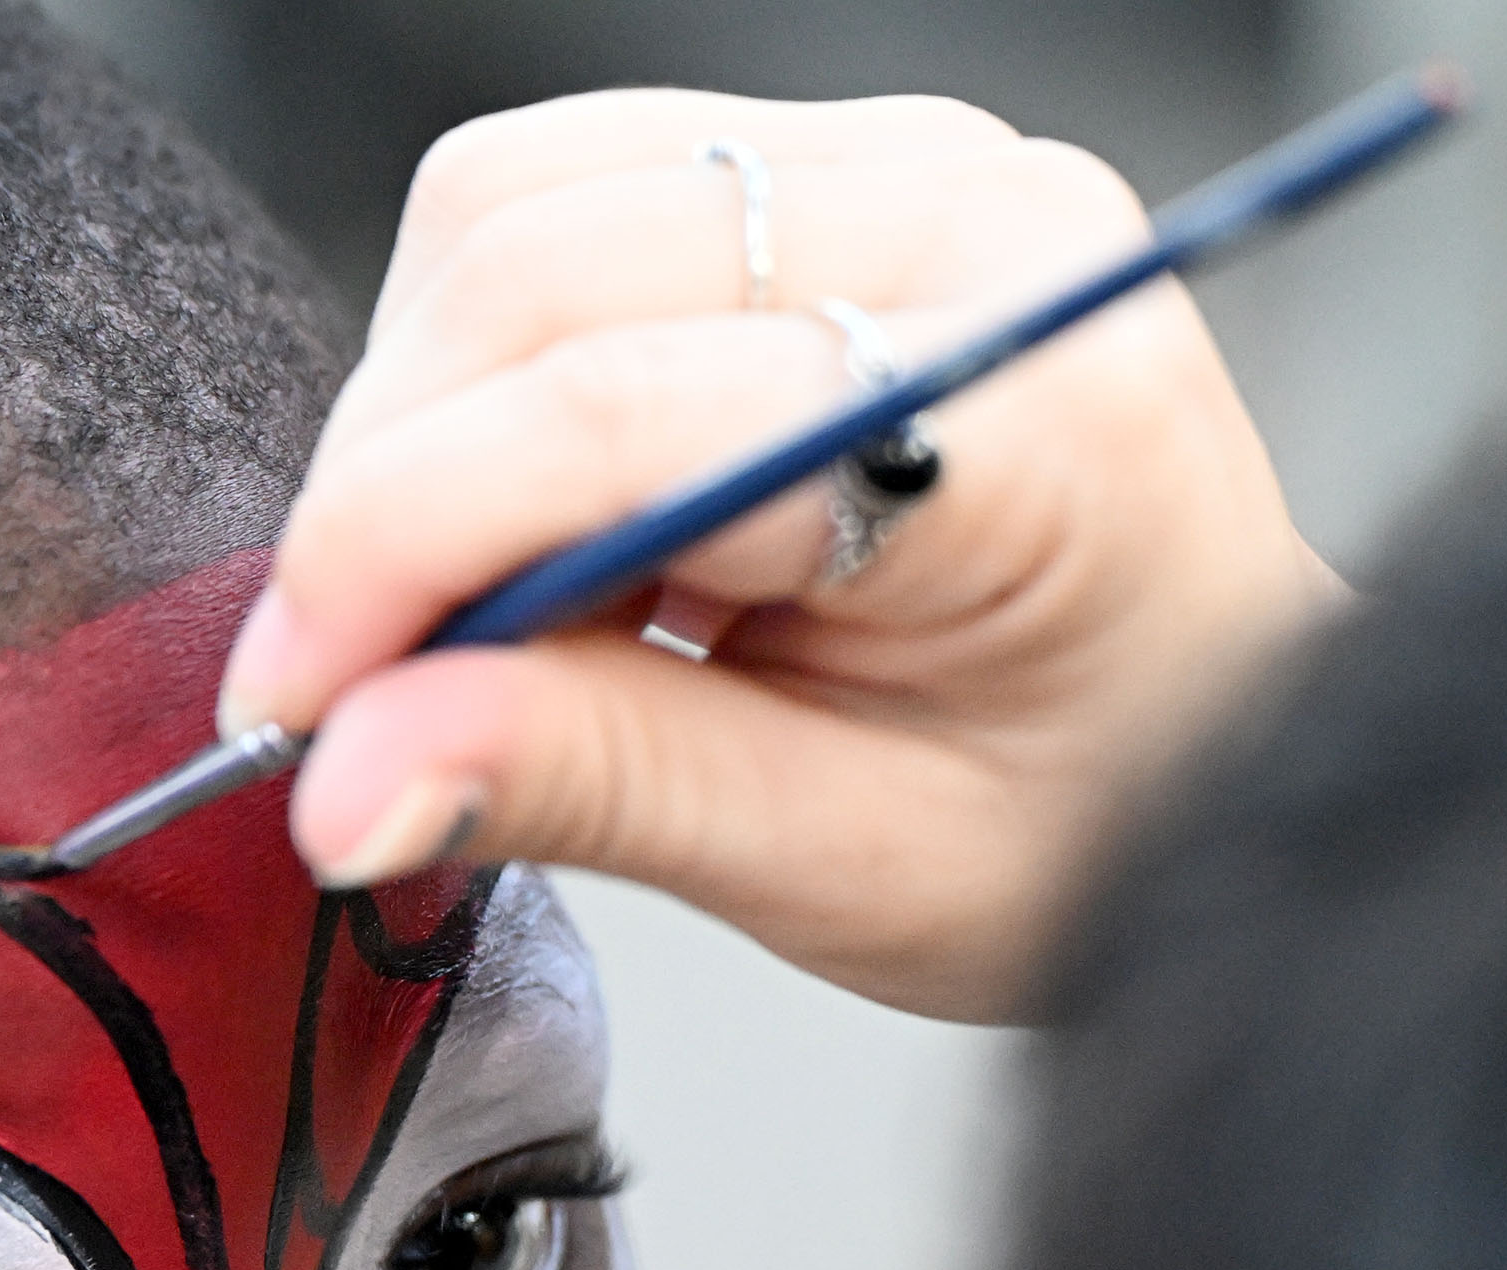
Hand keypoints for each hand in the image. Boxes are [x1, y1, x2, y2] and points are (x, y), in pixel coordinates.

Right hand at [222, 89, 1341, 1019]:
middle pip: (533, 271)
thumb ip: (598, 783)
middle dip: (386, 492)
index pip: (620, 411)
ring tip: (479, 615)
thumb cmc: (1097, 809)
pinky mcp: (820, 177)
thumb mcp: (853, 860)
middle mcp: (967, 226)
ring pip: (510, 215)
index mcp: (1027, 403)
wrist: (1212, 749)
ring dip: (422, 423)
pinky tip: (542, 524)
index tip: (293, 709)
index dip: (404, 550)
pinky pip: (556, 212)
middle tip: (346, 697)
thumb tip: (353, 776)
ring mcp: (896, 171)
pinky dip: (483, 374)